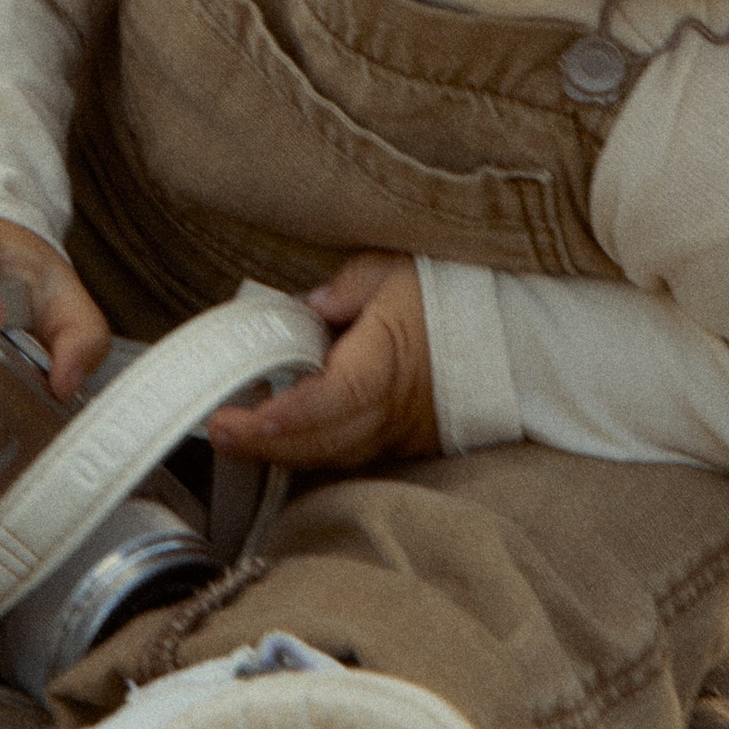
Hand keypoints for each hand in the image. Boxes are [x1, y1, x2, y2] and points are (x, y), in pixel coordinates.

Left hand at [206, 252, 439, 471]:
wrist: (511, 334)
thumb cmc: (453, 295)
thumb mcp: (396, 270)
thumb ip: (347, 288)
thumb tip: (307, 310)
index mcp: (390, 361)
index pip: (337, 397)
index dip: (294, 412)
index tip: (255, 417)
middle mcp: (394, 410)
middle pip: (323, 441)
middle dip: (266, 444)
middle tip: (217, 429)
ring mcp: (400, 435)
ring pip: (333, 457)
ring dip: (283, 452)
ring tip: (234, 437)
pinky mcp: (404, 445)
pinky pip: (351, 457)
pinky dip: (313, 452)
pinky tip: (279, 443)